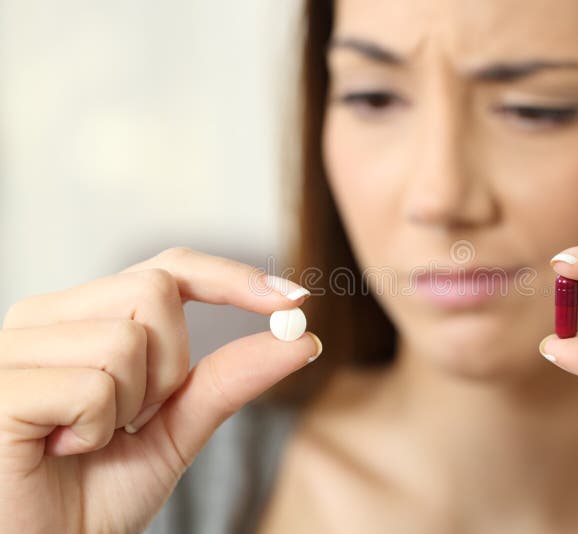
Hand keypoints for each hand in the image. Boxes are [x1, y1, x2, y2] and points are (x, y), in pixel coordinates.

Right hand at [0, 247, 321, 533]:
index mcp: (86, 316)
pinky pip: (92, 386)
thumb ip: (229, 380)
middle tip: (132, 418)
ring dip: (130, 406)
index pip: (169, 269)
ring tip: (86, 439)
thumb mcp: (177, 431)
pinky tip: (58, 449)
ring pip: (127, 339)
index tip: (294, 299)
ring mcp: (15, 346)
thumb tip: (302, 338)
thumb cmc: (95, 492)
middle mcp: (46, 316)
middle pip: (156, 289)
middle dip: (171, 365)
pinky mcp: (0, 386)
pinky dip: (93, 431)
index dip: (231, 277)